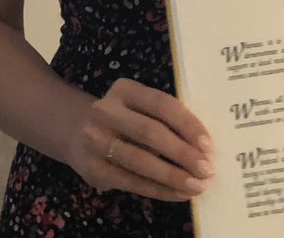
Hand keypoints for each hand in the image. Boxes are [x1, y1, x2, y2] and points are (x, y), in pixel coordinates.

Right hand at [69, 78, 213, 200]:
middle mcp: (106, 112)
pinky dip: (159, 190)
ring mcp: (97, 141)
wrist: (75, 131)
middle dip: (183, 153)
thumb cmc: (122, 117)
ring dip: (173, 176)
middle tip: (206, 169)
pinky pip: (133, 182)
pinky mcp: (94, 170)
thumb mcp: (137, 105)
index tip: (208, 144)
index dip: (187, 124)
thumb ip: (162, 116)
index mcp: (124, 89)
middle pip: (151, 133)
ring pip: (141, 162)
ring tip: (196, 186)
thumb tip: (202, 145)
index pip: (161, 104)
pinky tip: (178, 194)